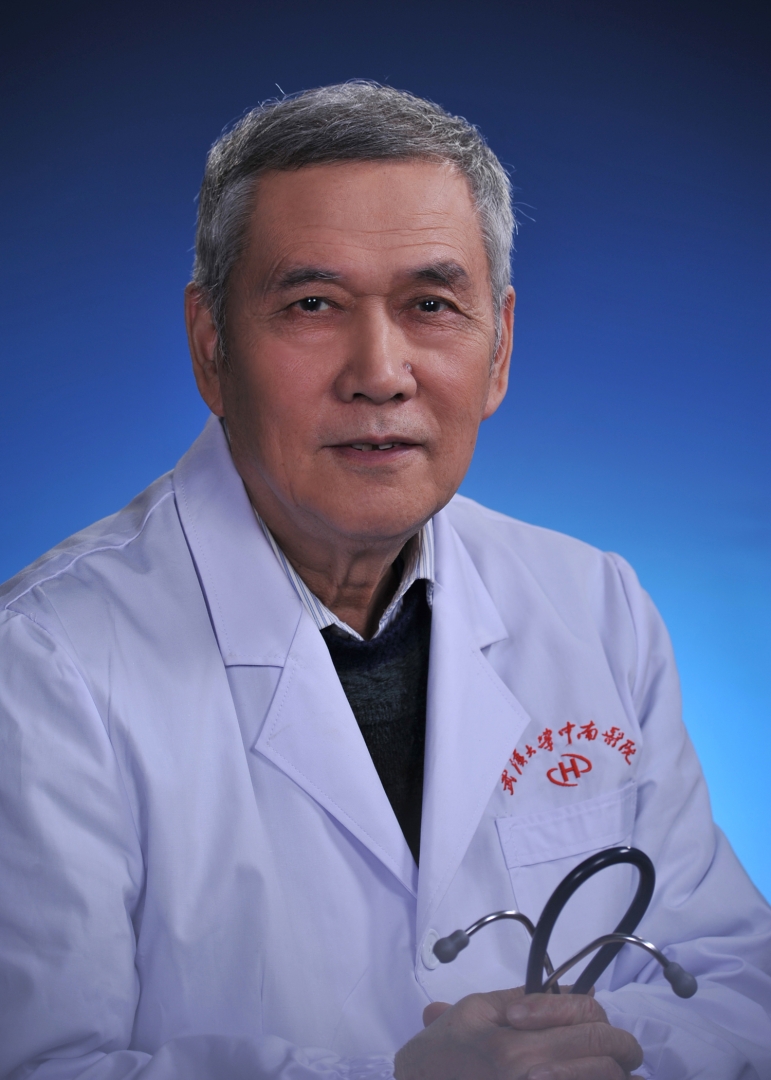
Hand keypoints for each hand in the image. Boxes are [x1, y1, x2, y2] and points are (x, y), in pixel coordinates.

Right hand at [393, 987, 643, 1079]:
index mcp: (517, 1048)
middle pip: (607, 1061)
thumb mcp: (477, 1010)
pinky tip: (593, 1079)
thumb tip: (580, 994)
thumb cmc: (444, 1052)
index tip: (600, 1021)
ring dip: (614, 1077)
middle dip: (623, 1050)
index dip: (604, 1019)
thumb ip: (530, 999)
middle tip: (622, 1050)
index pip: (588, 1024)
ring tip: (609, 1070)